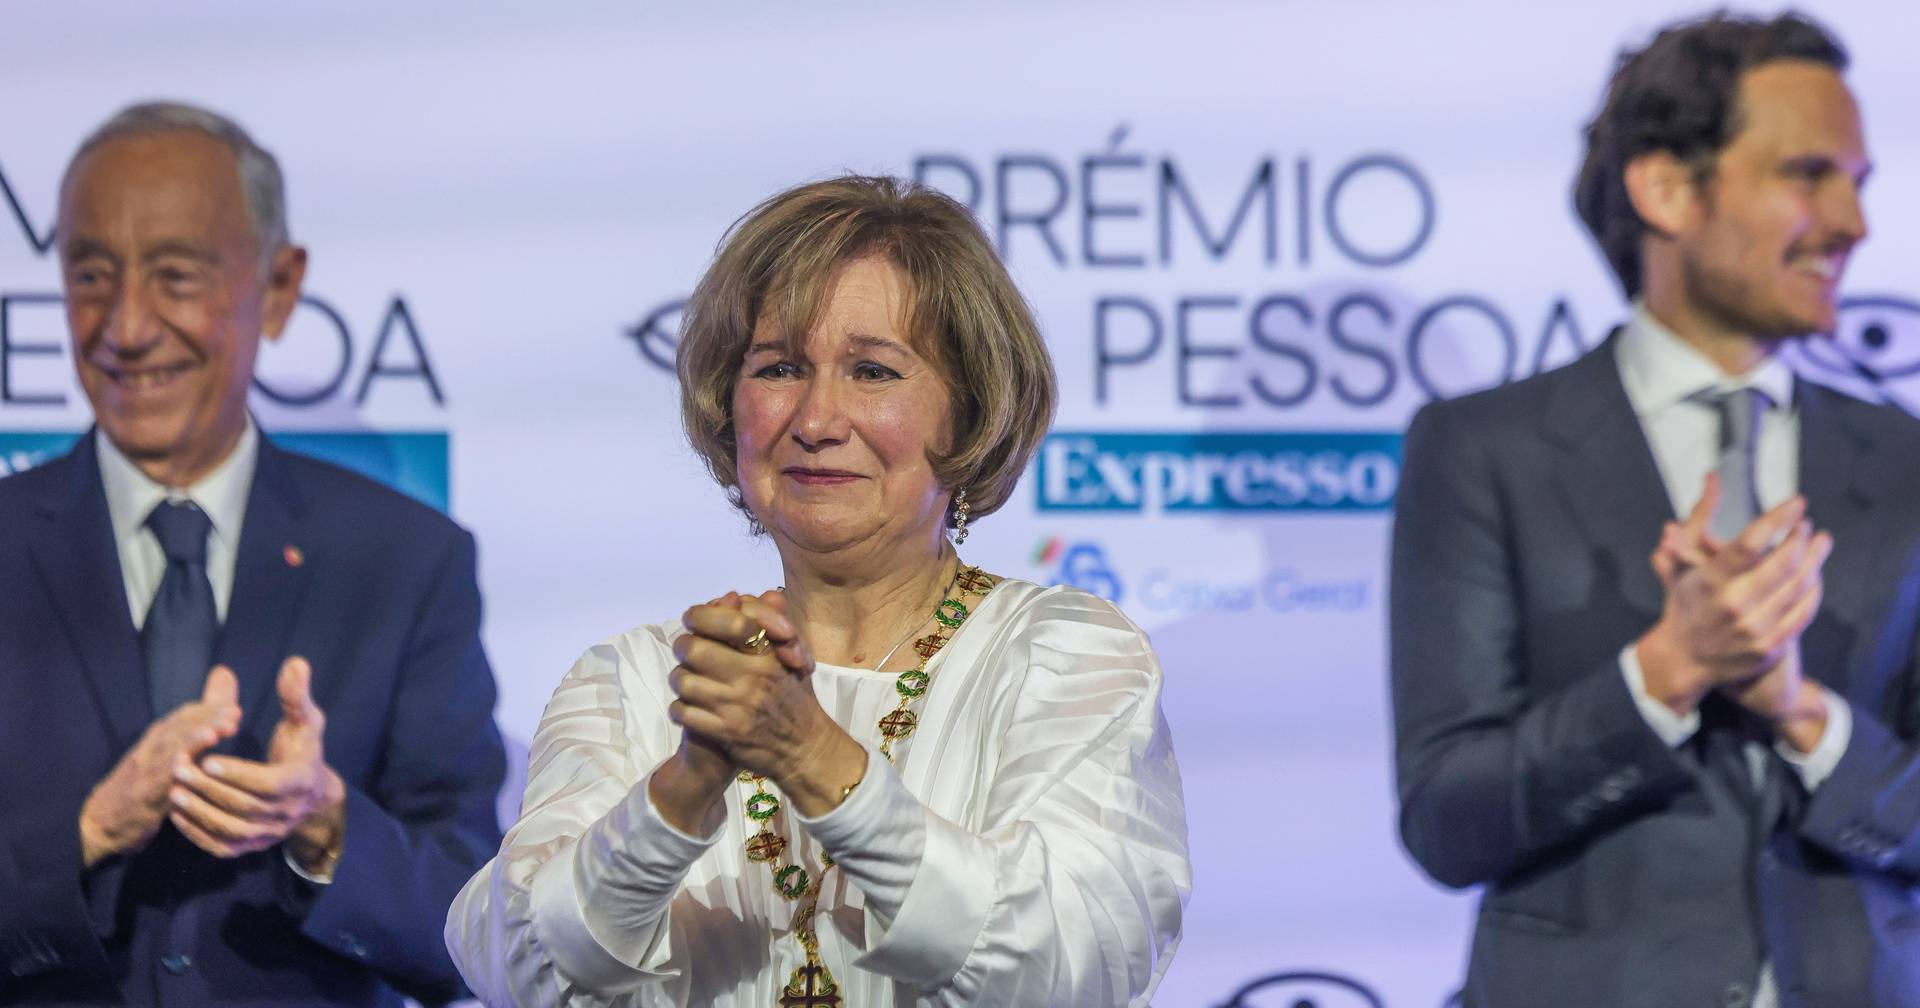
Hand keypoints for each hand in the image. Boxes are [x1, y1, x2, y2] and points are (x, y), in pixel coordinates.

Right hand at [79, 667, 241, 867]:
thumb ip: (204, 714)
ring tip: (213, 734)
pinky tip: (185, 768)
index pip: (185, 716)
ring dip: (191, 742)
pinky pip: (156, 784)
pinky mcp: (141, 796)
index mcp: (162, 736)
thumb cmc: (150, 777)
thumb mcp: (178, 745)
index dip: (210, 710)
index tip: (234, 708)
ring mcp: (144, 772)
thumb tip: (225, 672)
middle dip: (206, 720)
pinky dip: (170, 774)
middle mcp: (152, 748)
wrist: (105, 818)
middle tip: (233, 716)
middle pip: (178, 729)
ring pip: (167, 752)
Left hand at [168, 657, 345, 871]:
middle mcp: (286, 813)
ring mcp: (269, 833)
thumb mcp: (306, 721)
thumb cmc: (302, 750)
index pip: (268, 784)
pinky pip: (223, 847)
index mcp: (300, 781)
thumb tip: (295, 663)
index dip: (237, 773)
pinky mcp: (252, 847)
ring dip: (200, 812)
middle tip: (179, 768)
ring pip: (231, 830)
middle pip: (244, 807)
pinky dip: (198, 833)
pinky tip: (177, 814)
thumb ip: (296, 695)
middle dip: (209, 789)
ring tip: (174, 790)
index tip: (208, 758)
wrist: (311, 796)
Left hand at [670, 592, 863, 816]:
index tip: (695, 621)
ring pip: (683, 680)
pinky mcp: (724, 732)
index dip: (701, 615)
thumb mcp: (794, 654)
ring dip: (681, 679)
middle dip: (685, 647)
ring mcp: (736, 705)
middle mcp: (752, 676)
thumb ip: (767, 622)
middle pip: (693, 648)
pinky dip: (680, 709)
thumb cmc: (796, 697)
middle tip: (690, 652)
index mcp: (768, 653)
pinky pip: (682, 712)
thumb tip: (735, 595)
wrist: (805, 748)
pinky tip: (690, 708)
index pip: (726, 619)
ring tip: (690, 682)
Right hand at [1637, 473, 1830, 714]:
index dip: (1776, 519)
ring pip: (1798, 587)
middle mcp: (1733, 606)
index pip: (1748, 544)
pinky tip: (1815, 575)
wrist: (1686, 660)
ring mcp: (1754, 629)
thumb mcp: (1678, 570)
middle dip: (1800, 538)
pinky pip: (1803, 613)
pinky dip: (1813, 590)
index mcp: (1708, 583)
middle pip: (1782, 564)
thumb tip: (1700, 491)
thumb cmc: (1685, 606)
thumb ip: (1689, 532)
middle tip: (1806, 522)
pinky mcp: (1770, 647)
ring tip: (1821, 541)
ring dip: (1814, 560)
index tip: (1796, 502)